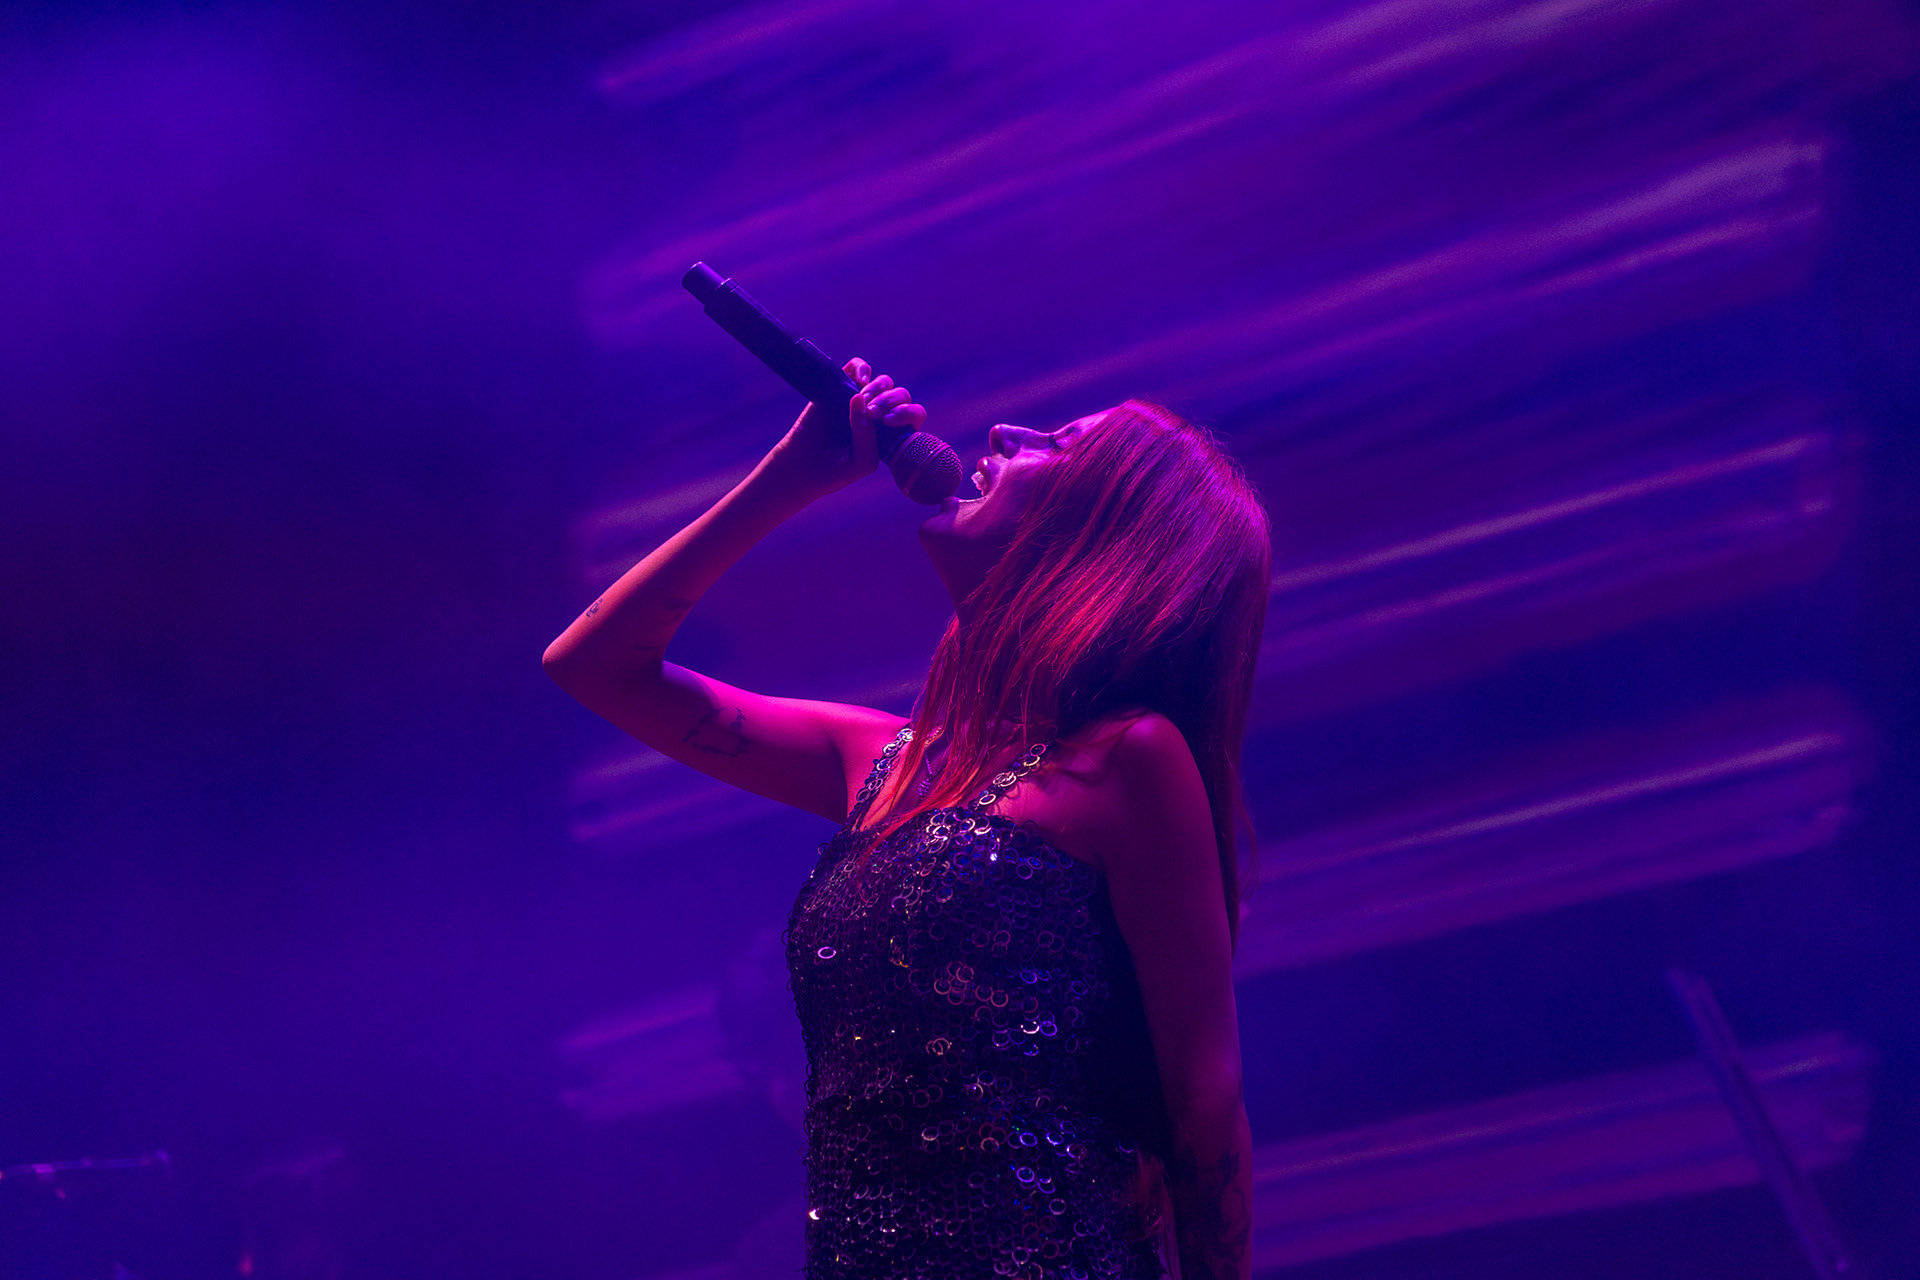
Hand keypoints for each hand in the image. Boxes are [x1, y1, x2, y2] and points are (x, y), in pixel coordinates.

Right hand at [763, 358, 927, 499]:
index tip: (889, 422)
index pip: (913, 415)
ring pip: (883, 381)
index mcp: (892, 434)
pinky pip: (858, 367)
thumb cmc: (836, 470)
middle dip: (890, 402)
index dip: (907, 413)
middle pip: (900, 395)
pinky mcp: (839, 388)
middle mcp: (880, 415)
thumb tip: (860, 398)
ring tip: (860, 400)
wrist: (802, 467)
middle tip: (872, 414)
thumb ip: (869, 436)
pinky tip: (859, 380)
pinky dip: (862, 368)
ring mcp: (861, 400)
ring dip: (878, 388)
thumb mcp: (861, 461)